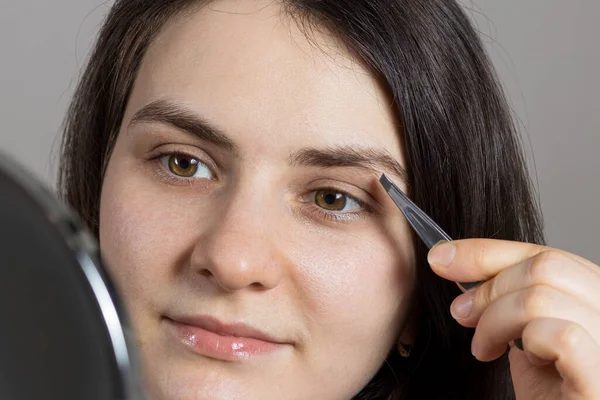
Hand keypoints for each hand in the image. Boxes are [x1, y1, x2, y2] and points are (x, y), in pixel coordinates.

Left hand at [428, 239, 599, 399]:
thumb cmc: (551, 393)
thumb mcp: (527, 333)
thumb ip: (511, 296)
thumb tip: (457, 259)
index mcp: (599, 298)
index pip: (547, 255)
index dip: (488, 252)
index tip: (443, 257)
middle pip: (545, 267)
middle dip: (488, 289)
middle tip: (462, 314)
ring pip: (542, 297)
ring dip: (495, 320)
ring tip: (485, 348)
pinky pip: (560, 336)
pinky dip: (527, 343)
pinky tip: (525, 362)